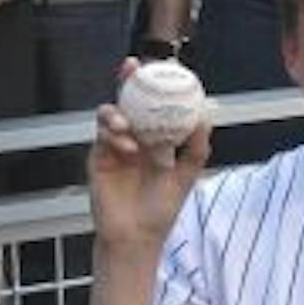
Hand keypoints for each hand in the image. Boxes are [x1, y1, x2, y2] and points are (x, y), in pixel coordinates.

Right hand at [89, 58, 209, 250]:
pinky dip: (113, 137)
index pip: (154, 104)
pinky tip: (127, 147)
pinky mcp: (98, 159)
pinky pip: (102, 138)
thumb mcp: (186, 176)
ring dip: (117, 114)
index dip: (155, 85)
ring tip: (126, 125)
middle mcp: (134, 137)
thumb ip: (196, 149)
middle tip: (131, 68)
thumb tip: (204, 118)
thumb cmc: (161, 209)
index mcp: (155, 138)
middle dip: (127, 80)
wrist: (137, 237)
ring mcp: (114, 147)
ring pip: (110, 116)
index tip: (162, 67)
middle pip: (128, 101)